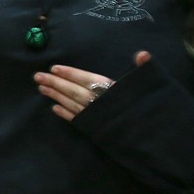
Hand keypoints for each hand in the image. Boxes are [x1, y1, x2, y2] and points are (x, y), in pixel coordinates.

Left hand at [34, 51, 149, 120]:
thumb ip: (142, 70)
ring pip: (73, 104)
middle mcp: (102, 103)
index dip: (70, 73)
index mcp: (113, 90)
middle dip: (56, 83)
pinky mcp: (96, 130)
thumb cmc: (152, 110)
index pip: (88, 79)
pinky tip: (54, 109)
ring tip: (41, 88)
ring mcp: (98, 117)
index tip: (54, 68)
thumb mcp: (151, 87)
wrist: (155, 140)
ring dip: (56, 96)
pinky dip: (66, 114)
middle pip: (75, 91)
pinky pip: (78, 120)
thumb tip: (142, 54)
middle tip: (37, 77)